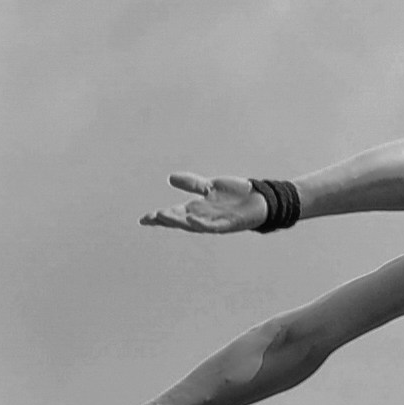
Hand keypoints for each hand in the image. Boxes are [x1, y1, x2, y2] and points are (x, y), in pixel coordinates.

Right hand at [141, 172, 263, 233]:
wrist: (260, 200)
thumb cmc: (235, 196)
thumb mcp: (210, 187)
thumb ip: (192, 184)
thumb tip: (170, 178)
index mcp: (197, 210)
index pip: (174, 214)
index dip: (159, 217)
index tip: (143, 219)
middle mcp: (203, 217)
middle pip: (180, 220)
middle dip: (166, 219)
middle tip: (150, 218)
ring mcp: (215, 221)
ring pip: (193, 224)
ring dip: (178, 221)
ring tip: (163, 217)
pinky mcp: (228, 223)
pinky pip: (212, 226)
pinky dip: (201, 223)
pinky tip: (192, 218)